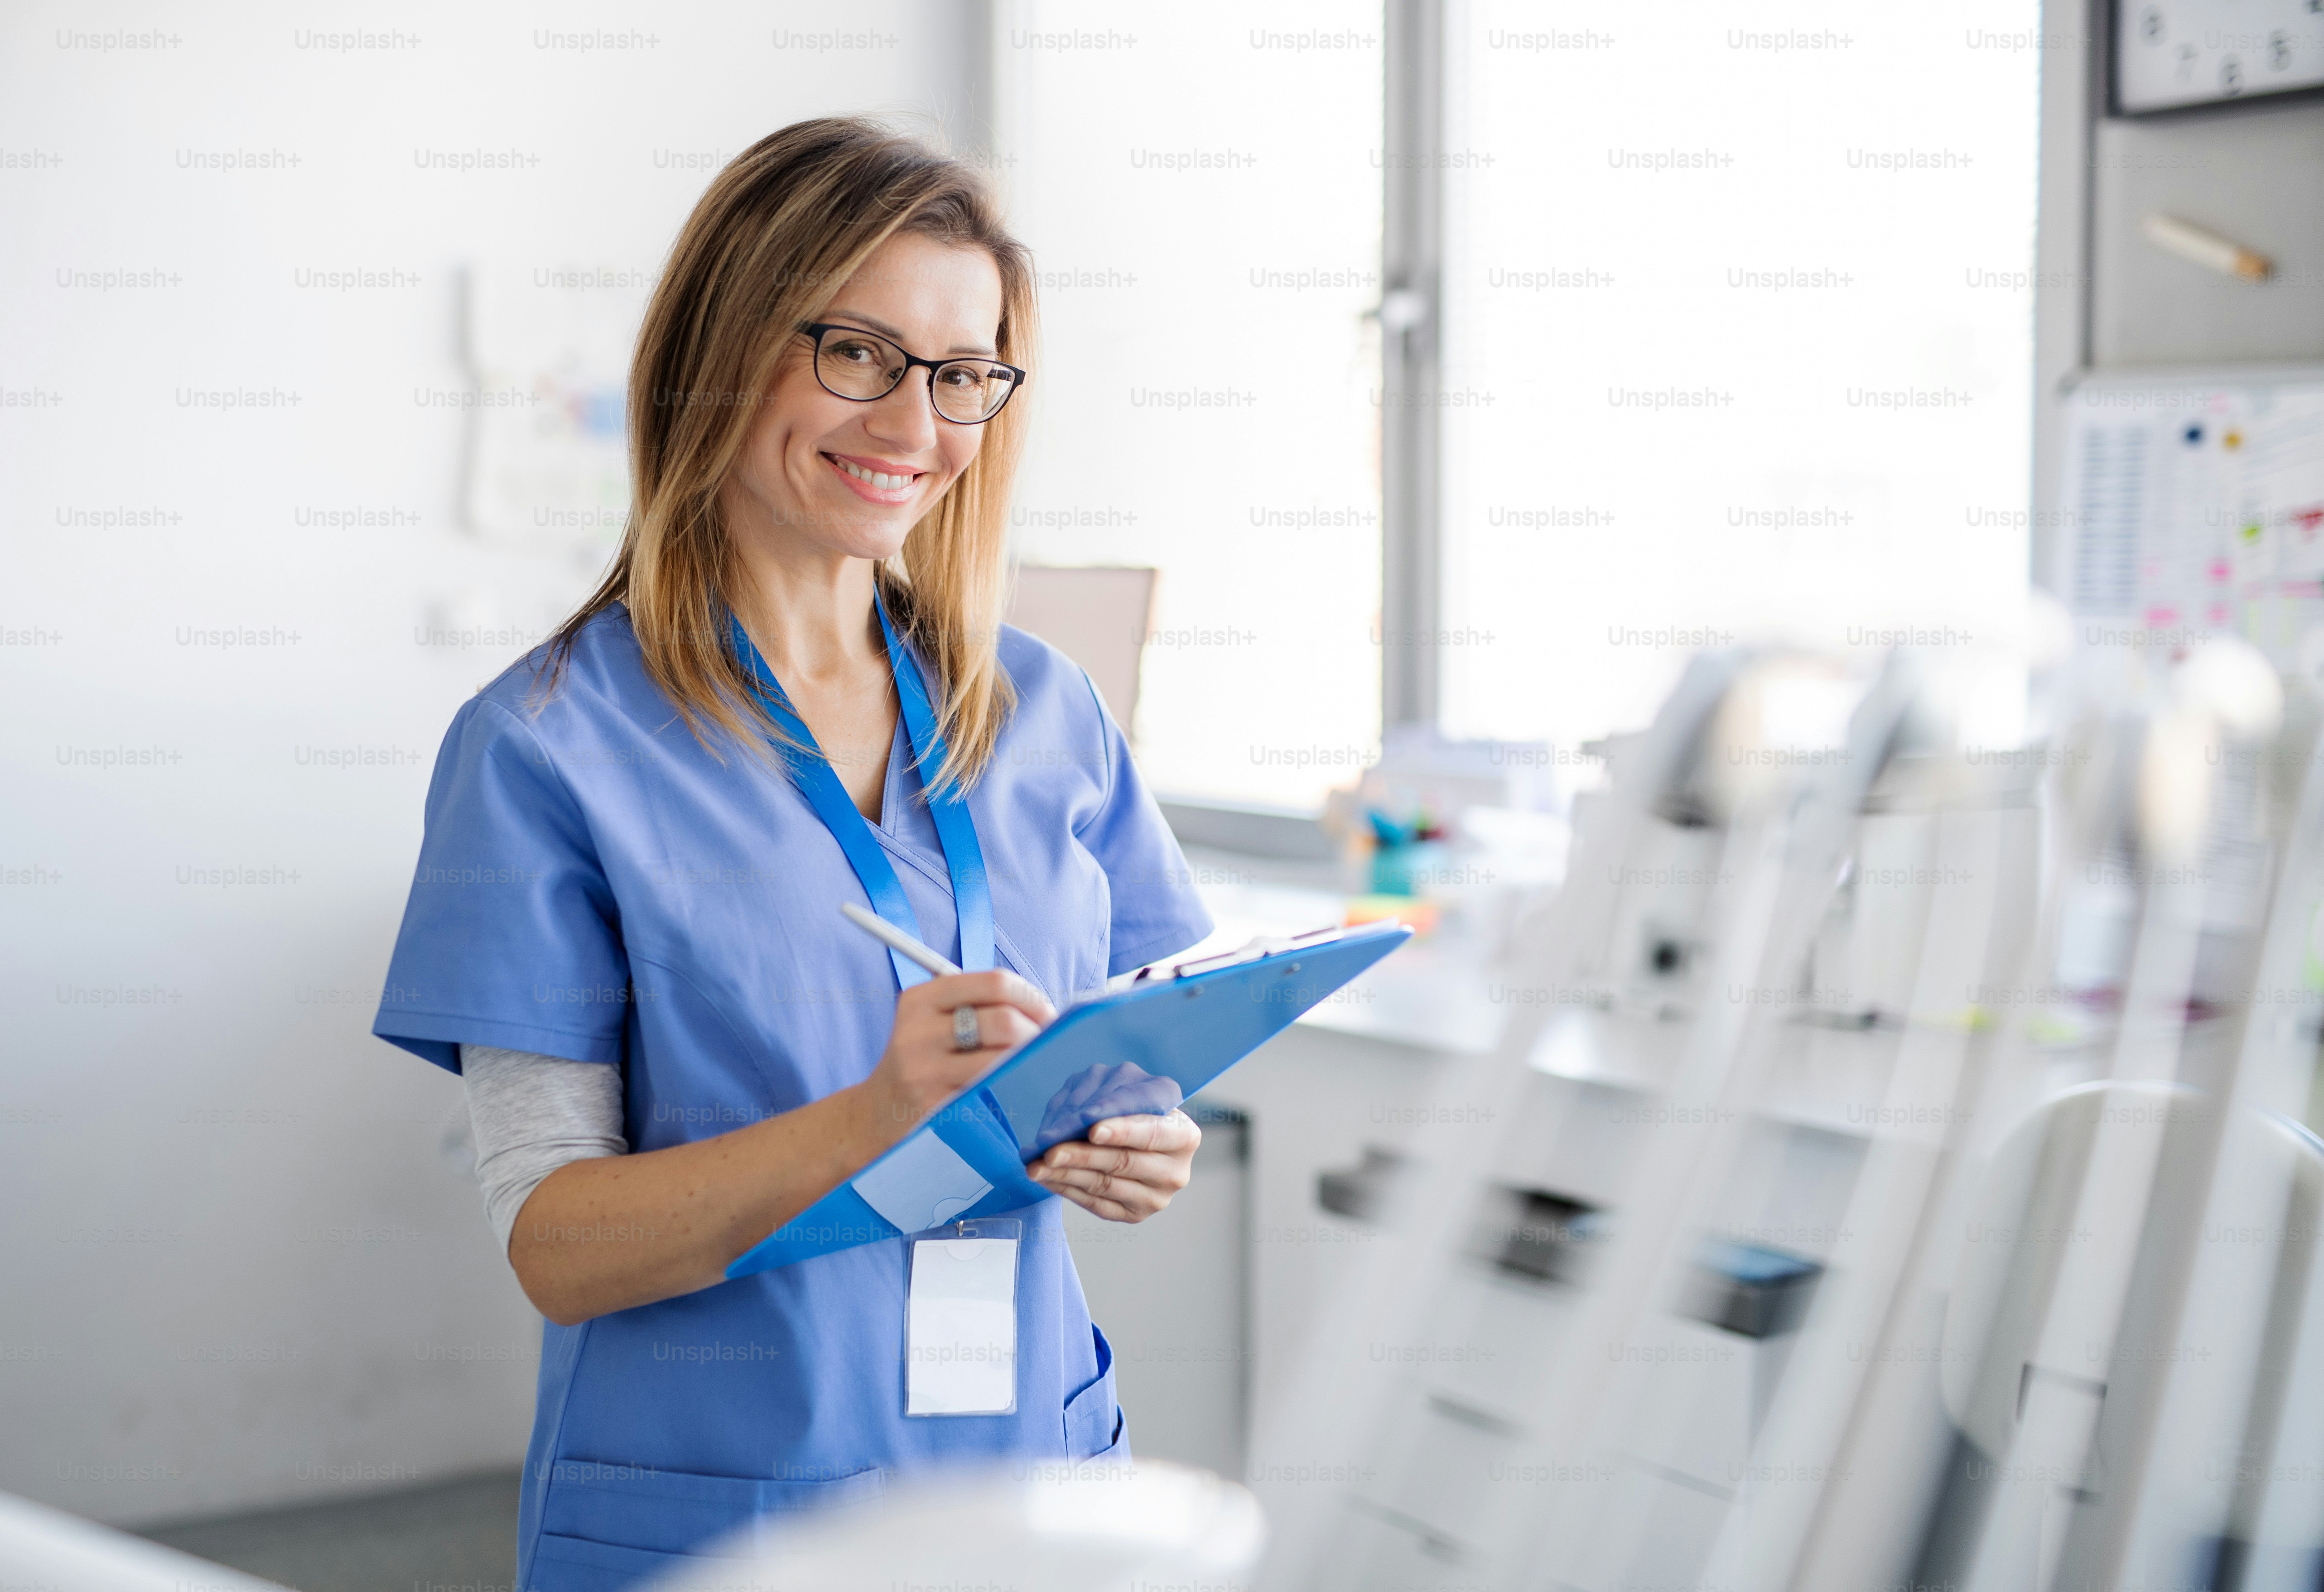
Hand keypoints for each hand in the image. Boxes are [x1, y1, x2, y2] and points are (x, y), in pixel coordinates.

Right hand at [863, 970, 1054, 1138]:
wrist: (876, 1112)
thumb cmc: (923, 1058)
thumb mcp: (932, 1018)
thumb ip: (977, 1003)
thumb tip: (1044, 1009)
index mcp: (921, 999)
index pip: (994, 983)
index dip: (1031, 995)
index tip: (1046, 1011)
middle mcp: (918, 1033)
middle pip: (1003, 1021)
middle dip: (1037, 1032)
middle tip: (1048, 1043)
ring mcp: (924, 1073)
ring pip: (1002, 1060)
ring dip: (1030, 1062)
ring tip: (1038, 1064)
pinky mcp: (934, 1108)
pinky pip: (992, 1093)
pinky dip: (1013, 1088)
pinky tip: (1017, 1088)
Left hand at [1030, 1110, 1199, 1222]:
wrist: (1144, 1139)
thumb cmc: (1136, 1110)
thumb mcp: (1135, 1095)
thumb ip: (1114, 1101)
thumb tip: (1078, 1117)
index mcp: (1184, 1135)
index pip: (1152, 1132)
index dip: (1122, 1131)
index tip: (1092, 1129)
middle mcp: (1175, 1172)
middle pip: (1123, 1163)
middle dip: (1081, 1156)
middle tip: (1049, 1151)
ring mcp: (1155, 1198)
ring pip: (1104, 1185)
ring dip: (1065, 1175)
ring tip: (1036, 1166)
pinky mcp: (1133, 1215)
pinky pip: (1095, 1204)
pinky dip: (1067, 1189)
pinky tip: (1046, 1178)